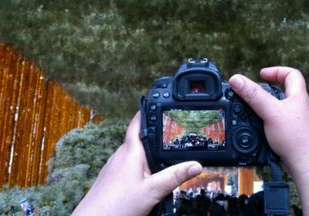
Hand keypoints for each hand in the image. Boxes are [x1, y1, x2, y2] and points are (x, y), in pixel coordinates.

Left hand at [73, 112, 202, 215]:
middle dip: (155, 135)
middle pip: (139, 138)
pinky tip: (148, 177)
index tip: (158, 103)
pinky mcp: (112, 177)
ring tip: (165, 155)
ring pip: (134, 153)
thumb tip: (196, 164)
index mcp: (131, 151)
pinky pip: (129, 165)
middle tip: (173, 132)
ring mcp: (114, 166)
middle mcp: (120, 154)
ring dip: (147, 152)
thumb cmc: (117, 206)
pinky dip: (140, 165)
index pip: (138, 122)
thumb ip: (174, 177)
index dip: (147, 110)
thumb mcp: (152, 191)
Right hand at [230, 67, 308, 214]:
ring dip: (265, 107)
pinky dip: (266, 122)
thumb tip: (237, 79)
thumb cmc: (295, 138)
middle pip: (283, 91)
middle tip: (253, 93)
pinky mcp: (291, 134)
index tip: (261, 74)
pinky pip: (277, 122)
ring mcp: (295, 121)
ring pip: (279, 108)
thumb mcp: (270, 112)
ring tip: (251, 110)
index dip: (276, 71)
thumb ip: (253, 95)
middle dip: (266, 90)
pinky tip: (257, 128)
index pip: (292, 74)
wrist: (306, 164)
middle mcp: (298, 107)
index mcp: (298, 96)